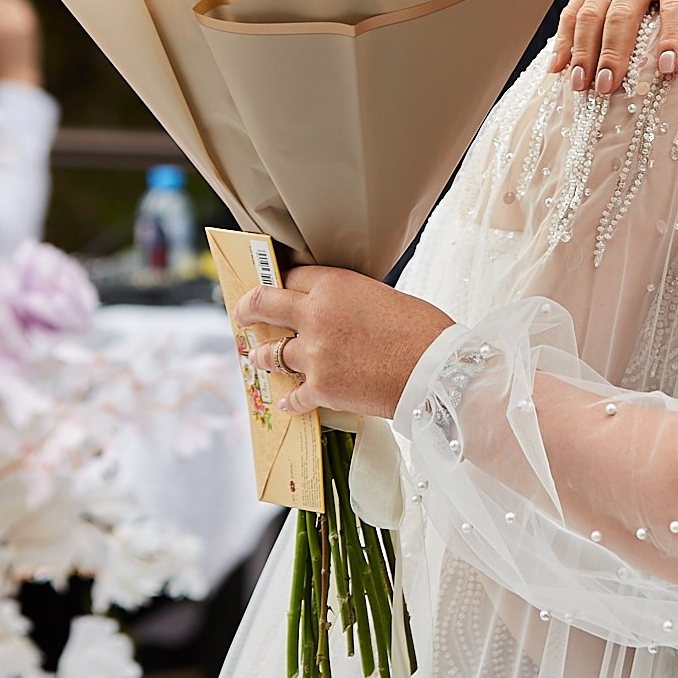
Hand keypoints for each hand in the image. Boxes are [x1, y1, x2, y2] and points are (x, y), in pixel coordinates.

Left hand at [234, 268, 453, 419]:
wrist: (435, 371)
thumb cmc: (422, 330)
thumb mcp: (382, 296)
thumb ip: (349, 301)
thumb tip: (337, 313)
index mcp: (334, 286)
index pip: (292, 276)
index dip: (283, 282)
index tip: (276, 288)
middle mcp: (315, 317)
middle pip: (264, 305)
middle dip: (247, 308)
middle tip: (241, 313)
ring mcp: (314, 355)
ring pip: (269, 354)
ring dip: (262, 356)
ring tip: (258, 358)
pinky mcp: (320, 389)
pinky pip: (292, 396)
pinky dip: (290, 400)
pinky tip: (287, 401)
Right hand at [552, 0, 677, 95]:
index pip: (675, 2)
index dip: (672, 34)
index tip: (667, 68)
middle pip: (622, 11)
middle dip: (613, 51)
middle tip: (609, 88)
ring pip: (590, 9)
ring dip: (582, 49)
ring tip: (579, 85)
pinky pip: (575, 3)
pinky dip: (564, 34)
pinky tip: (557, 64)